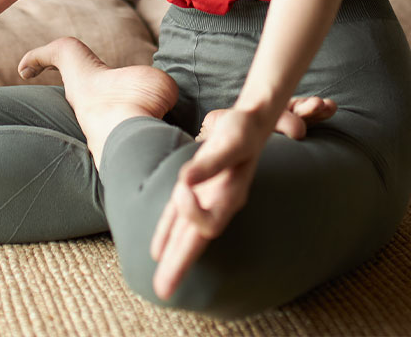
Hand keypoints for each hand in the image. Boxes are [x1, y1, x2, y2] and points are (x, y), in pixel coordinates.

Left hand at [149, 95, 336, 301]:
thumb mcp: (229, 141)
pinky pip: (182, 218)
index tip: (181, 184)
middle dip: (180, 265)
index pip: (207, 223)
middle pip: (198, 242)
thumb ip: (208, 163)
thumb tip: (183, 180)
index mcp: (230, 196)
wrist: (252, 120)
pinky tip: (159, 249)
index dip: (189, 213)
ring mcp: (210, 199)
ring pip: (188, 235)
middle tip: (163, 291)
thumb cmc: (243, 129)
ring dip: (174, 257)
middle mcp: (220, 204)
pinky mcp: (200, 190)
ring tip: (162, 283)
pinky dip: (169, 232)